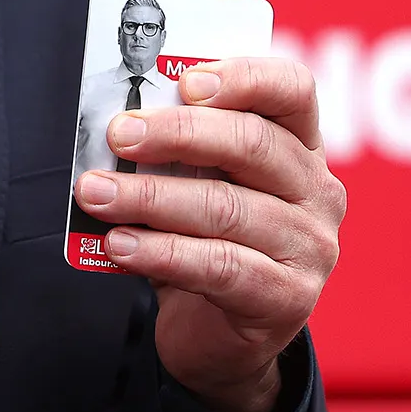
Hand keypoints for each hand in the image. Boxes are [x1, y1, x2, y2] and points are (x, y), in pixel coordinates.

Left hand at [70, 58, 344, 411]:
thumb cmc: (203, 239)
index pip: (293, 89)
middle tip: (119, 135)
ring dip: (148, 197)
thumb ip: (175, 149)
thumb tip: (117, 121)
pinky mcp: (286, 299)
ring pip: (225, 208)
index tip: (186, 82)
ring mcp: (308, 247)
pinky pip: (217, 266)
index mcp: (299, 145)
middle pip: (253, 143)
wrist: (219, 333)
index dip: (243, 77)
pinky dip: (160, 252)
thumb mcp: (196, 181)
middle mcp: (315, 191)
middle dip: (176, 134)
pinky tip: (119, 246)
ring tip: (95, 193)